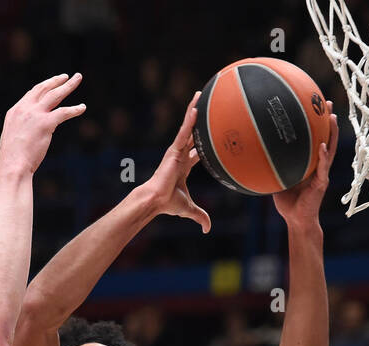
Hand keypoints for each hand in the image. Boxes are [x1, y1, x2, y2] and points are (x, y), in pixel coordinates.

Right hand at [0, 72, 86, 174]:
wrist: (13, 165)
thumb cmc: (12, 159)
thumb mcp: (12, 139)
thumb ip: (21, 131)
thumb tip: (29, 134)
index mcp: (15, 112)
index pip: (31, 95)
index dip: (43, 88)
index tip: (50, 84)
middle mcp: (24, 109)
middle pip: (43, 89)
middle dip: (56, 81)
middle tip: (66, 76)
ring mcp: (35, 115)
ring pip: (55, 95)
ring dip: (68, 86)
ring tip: (77, 79)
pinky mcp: (46, 123)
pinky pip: (64, 112)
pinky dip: (75, 109)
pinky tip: (82, 107)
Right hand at [139, 91, 210, 232]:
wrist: (155, 201)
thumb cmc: (168, 203)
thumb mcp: (190, 209)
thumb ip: (201, 216)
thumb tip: (208, 229)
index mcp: (183, 166)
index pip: (197, 151)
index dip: (204, 143)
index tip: (212, 136)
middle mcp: (180, 155)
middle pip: (193, 133)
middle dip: (199, 119)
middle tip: (207, 103)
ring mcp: (176, 151)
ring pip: (188, 126)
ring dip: (194, 110)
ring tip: (201, 93)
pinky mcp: (174, 149)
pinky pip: (184, 131)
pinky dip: (190, 119)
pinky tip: (197, 106)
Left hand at [272, 104, 338, 227]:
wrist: (297, 220)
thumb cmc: (288, 202)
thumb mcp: (278, 180)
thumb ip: (273, 166)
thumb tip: (254, 153)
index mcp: (310, 163)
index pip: (315, 139)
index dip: (316, 123)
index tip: (314, 105)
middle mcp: (319, 165)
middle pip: (327, 138)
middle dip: (328, 121)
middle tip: (327, 103)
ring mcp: (322, 173)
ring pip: (330, 149)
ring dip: (332, 133)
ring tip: (331, 117)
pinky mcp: (321, 183)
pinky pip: (323, 167)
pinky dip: (323, 156)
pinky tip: (321, 146)